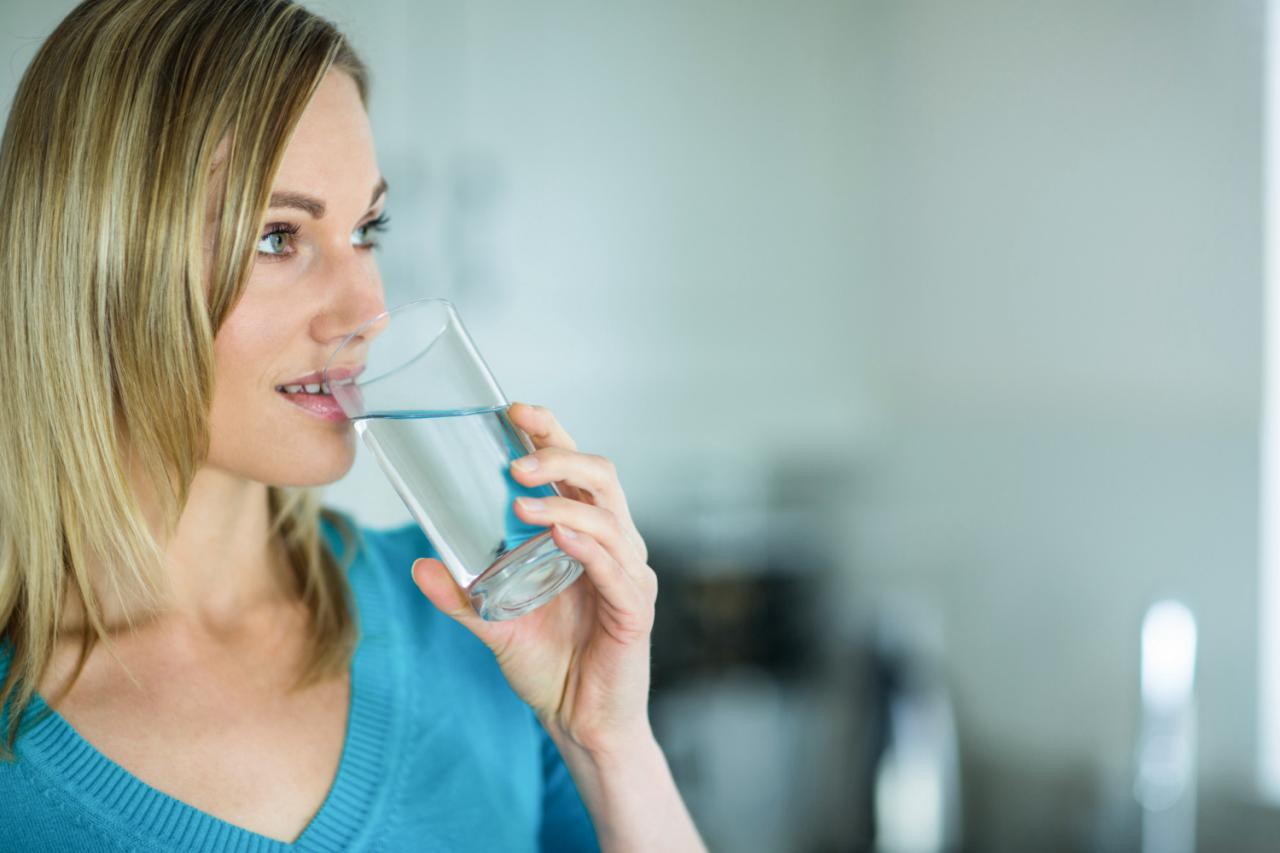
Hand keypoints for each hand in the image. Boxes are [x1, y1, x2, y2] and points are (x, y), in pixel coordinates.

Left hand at [409, 402, 657, 757]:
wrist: (581, 723)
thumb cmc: (550, 664)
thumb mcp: (495, 623)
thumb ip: (462, 594)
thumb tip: (420, 563)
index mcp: (584, 535)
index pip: (575, 468)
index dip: (551, 432)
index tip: (514, 410)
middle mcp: (613, 545)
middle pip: (601, 476)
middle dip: (559, 455)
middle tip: (515, 458)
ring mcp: (628, 575)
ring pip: (609, 517)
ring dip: (564, 502)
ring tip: (522, 502)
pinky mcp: (635, 610)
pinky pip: (616, 570)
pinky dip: (589, 547)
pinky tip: (559, 537)